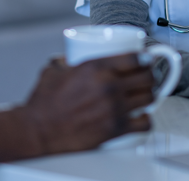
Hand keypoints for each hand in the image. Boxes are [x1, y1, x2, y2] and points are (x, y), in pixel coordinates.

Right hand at [23, 53, 153, 153]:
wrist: (38, 130)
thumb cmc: (44, 104)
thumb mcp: (54, 70)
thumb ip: (67, 60)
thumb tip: (71, 58)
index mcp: (96, 67)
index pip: (135, 57)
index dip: (145, 57)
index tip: (146, 59)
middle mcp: (109, 86)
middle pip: (147, 76)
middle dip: (150, 75)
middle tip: (147, 76)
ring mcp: (114, 107)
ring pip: (149, 97)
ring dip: (150, 95)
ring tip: (145, 95)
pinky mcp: (116, 128)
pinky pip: (144, 122)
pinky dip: (146, 119)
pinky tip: (140, 116)